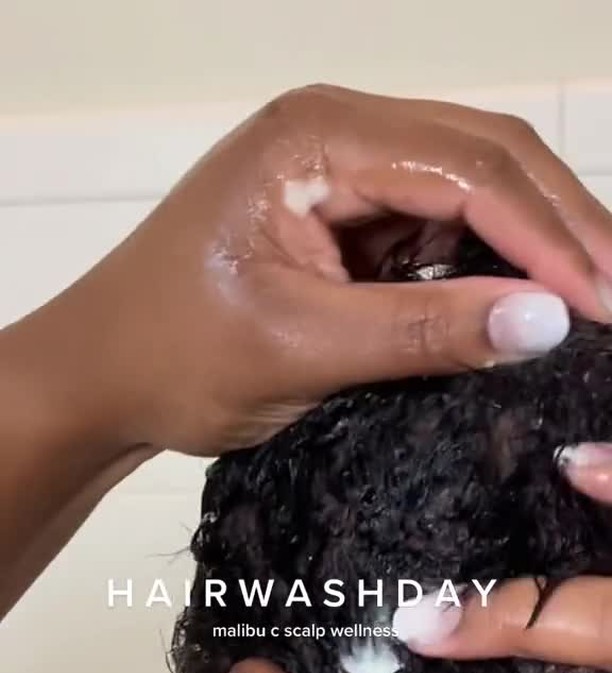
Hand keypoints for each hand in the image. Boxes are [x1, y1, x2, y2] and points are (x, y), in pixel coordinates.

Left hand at [41, 84, 611, 455]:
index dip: (550, 239)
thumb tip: (547, 321)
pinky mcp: (351, 213)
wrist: (103, 373)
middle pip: (488, 157)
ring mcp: (347, 169)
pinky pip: (443, 226)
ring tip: (593, 301)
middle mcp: (341, 130)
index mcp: (319, 137)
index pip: (470, 170)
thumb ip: (423, 329)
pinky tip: (529, 301)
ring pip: (476, 186)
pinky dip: (491, 262)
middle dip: (563, 228)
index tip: (605, 306)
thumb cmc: (174, 354)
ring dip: (536, 242)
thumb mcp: (300, 347)